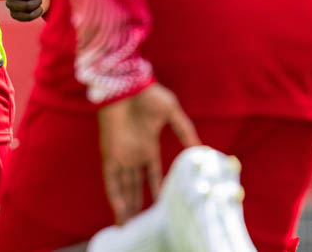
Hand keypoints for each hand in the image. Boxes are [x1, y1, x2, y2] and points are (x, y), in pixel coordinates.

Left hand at [97, 83, 199, 223]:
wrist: (127, 85)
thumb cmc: (149, 95)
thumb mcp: (173, 114)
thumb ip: (185, 131)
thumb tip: (201, 148)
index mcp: (147, 145)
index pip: (152, 173)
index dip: (156, 188)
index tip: (161, 204)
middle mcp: (133, 153)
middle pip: (134, 184)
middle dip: (136, 203)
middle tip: (140, 223)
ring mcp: (121, 155)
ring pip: (123, 186)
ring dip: (126, 205)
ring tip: (130, 225)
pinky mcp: (110, 153)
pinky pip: (111, 180)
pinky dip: (115, 196)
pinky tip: (119, 211)